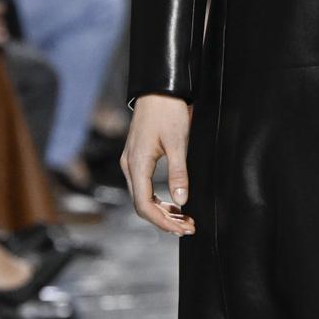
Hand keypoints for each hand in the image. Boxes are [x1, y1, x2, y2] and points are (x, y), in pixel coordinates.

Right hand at [121, 94, 196, 235]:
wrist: (158, 90)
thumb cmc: (167, 111)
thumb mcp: (178, 142)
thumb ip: (179, 173)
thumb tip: (182, 201)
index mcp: (137, 164)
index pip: (144, 205)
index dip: (162, 221)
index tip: (182, 228)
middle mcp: (129, 166)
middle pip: (142, 205)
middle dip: (165, 220)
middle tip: (188, 228)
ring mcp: (131, 163)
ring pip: (142, 198)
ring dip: (162, 212)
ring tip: (184, 220)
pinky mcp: (137, 159)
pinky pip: (144, 187)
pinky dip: (158, 200)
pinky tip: (173, 205)